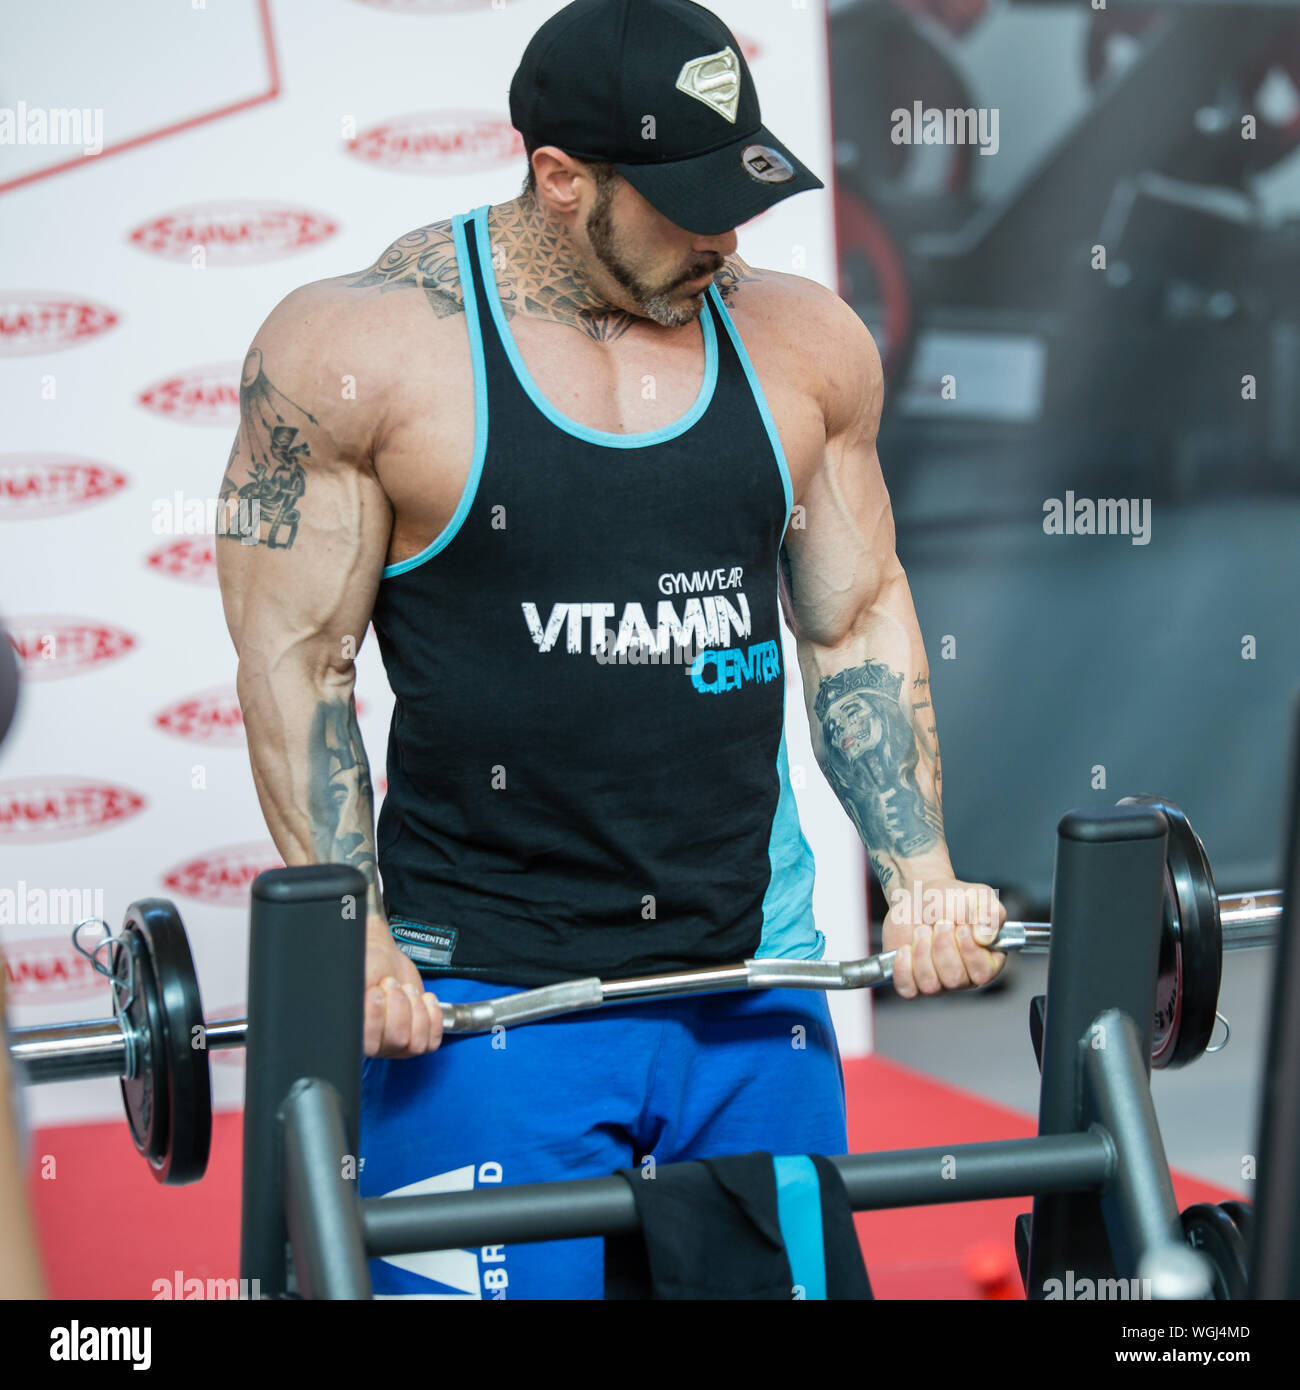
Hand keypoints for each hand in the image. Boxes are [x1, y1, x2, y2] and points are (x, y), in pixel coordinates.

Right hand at [363, 916, 443, 1056]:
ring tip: (407, 989)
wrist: (384, 963)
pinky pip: (431, 1042)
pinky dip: (433, 1017)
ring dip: (416, 1009)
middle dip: (399, 1004)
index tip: (375, 991)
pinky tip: (424, 999)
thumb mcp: (356, 976)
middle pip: (397, 1040)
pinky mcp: (417, 1039)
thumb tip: (362, 1007)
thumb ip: (355, 996)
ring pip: (416, 1043)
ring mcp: (396, 1046)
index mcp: (353, 1035)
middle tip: (390, 983)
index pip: (368, 1045)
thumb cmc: (367, 967)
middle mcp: (374, 1046)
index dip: (376, 1017)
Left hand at [882, 877, 1006, 998]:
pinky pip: (907, 989)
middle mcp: (963, 977)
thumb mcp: (979, 897)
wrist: (921, 896)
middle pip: (954, 979)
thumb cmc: (953, 899)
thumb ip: (991, 914)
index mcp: (987, 961)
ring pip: (930, 985)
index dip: (970, 951)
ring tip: (922, 930)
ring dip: (923, 953)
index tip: (962, 927)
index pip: (983, 973)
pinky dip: (903, 968)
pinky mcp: (911, 980)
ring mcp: (937, 982)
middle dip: (944, 946)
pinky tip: (906, 948)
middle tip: (940, 922)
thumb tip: (985, 938)